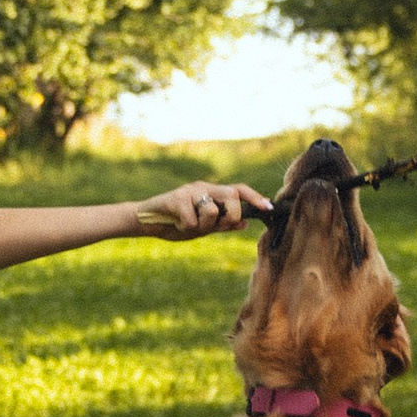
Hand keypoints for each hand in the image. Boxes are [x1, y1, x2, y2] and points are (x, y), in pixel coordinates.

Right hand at [128, 178, 270, 240]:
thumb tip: (245, 224)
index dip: (255, 197)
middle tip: (212, 227)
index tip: (269, 208)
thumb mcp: (202, 227)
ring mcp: (190, 191)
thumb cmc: (176, 224)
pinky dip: (185, 228)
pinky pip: (192, 220)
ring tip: (187, 226)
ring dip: (201, 226)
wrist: (147, 222)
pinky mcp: (176, 198)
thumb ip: (221, 224)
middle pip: (232, 196)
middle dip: (229, 216)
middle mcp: (204, 187)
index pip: (239, 190)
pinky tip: (176, 225)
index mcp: (212, 193)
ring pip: (211, 210)